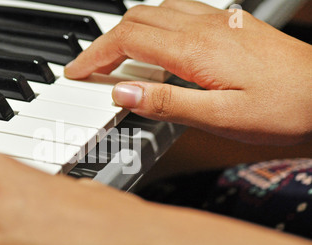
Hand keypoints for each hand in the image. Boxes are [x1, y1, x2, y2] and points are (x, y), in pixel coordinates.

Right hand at [65, 0, 311, 144]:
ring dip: (127, 30)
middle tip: (91, 65)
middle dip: (105, 42)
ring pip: (155, 11)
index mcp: (194, 50)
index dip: (96, 55)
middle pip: (136, 20)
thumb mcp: (220, 117)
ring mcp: (216, 21)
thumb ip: (168, 103)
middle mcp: (202, 27)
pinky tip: (155, 41)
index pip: (128, 41)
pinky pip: (178, 11)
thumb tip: (123, 94)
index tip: (77, 70)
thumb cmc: (283, 107)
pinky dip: (153, 24)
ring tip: (115, 55)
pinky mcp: (227, 24)